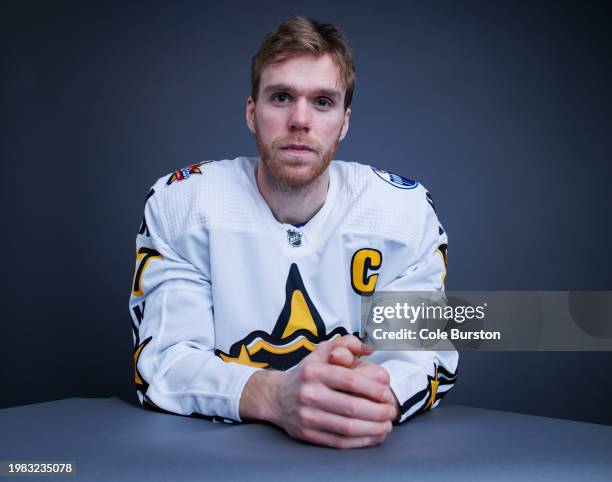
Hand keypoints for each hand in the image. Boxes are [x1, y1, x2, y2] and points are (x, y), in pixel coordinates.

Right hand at [240, 335, 394, 448]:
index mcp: (314, 371)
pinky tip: (373, 436)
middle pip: (351, 406)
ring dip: (373, 429)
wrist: (276, 397)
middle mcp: (308, 393)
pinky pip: (339, 442)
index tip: (387, 394)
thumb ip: (346, 344)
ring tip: (387, 426)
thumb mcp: (322, 351)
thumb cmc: (307, 373)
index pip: (350, 381)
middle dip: (378, 411)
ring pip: (347, 427)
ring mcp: (307, 416)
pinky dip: (360, 441)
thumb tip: (369, 349)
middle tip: (391, 412)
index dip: (373, 389)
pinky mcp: (307, 434)